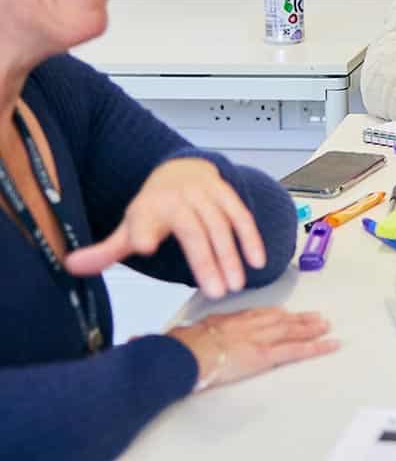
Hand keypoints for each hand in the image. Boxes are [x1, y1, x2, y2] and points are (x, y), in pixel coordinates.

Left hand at [64, 158, 265, 298]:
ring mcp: (207, 195)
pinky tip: (258, 261)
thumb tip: (71, 266)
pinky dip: (251, 238)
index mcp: (150, 208)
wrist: (183, 168)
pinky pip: (242, 216)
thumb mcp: (129, 226)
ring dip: (232, 256)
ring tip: (236, 284)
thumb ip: (106, 251)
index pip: (144, 220)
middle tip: (216, 292)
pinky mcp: (228, 194)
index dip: (143, 232)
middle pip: (194, 231)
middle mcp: (180, 199)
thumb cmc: (156, 205)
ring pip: (221, 226)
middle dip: (207, 261)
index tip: (143, 246)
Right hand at [169, 307, 336, 390]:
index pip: (261, 315)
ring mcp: (261, 338)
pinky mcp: (266, 354)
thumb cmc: (183, 345)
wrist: (187, 353)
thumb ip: (195, 333)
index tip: (287, 314)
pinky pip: (296, 350)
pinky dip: (316, 347)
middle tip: (317, 317)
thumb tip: (177, 335)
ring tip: (326, 326)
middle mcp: (251, 324)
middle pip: (281, 320)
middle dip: (300, 319)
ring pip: (292, 331)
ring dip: (311, 328)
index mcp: (232, 319)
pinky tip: (329, 345)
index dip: (278, 314)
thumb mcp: (189, 333)